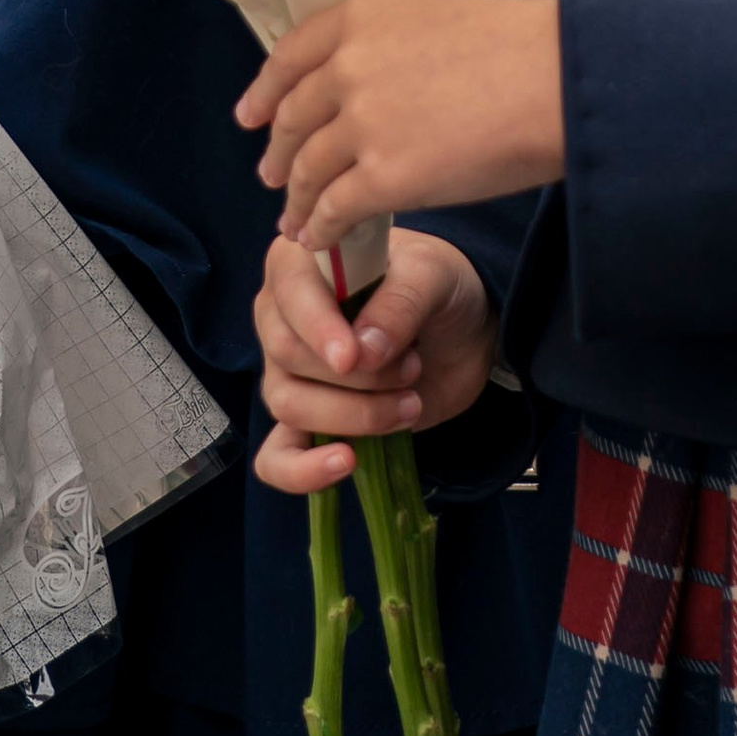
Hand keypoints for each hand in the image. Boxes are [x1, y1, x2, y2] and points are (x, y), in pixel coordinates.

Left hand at [236, 0, 564, 246]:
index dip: (265, 90)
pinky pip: (332, 210)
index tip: (251, 115)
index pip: (293, 55)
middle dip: (279, 150)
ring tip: (295, 219)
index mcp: (362, 17)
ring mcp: (361, 123)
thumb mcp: (438, 19)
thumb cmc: (522, 48)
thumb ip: (392, 48)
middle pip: (294, 116)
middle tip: (272, 173)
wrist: (557, 79)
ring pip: (308, 168)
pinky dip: (320, 229)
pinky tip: (320, 241)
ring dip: (297, 198)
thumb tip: (374, 87)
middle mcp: (349, 65)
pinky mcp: (381, 178)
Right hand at [251, 227, 498, 494]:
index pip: (290, 295)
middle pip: (287, 356)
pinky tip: (345, 463)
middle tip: (412, 368)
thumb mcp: (433, 274)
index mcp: (299, 264)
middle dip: (357, 375)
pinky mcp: (307, 423)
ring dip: (355, 414)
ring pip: (288, 404)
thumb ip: (400, 303)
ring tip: (410, 403)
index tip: (354, 358)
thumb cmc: (436, 284)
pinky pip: (276, 459)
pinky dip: (301, 471)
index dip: (318, 329)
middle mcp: (281, 318)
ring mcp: (287, 374)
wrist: (461, 331)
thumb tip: (362, 354)